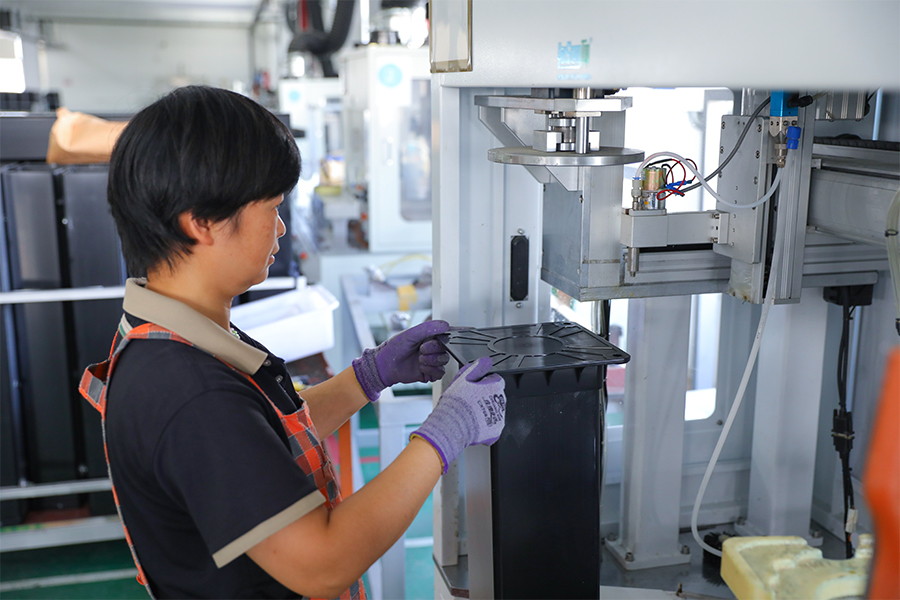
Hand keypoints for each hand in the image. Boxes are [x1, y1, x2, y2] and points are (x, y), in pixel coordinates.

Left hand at [352, 320, 449, 400]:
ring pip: (444, 361)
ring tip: (420, 359)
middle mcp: (432, 349)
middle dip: (434, 349)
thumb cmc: (394, 348)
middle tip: (421, 349)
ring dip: (432, 360)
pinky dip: (432, 370)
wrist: (385, 366)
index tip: (433, 339)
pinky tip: (422, 368)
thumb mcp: (410, 334)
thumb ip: (428, 328)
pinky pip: (440, 373)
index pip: (445, 336)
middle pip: (446, 349)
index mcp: (429, 338)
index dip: (442, 338)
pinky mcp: (430, 374)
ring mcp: (432, 362)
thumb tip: (445, 324)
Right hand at [409, 357, 505, 473]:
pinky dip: (485, 425)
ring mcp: (499, 418)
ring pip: (494, 411)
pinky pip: (492, 426)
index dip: (483, 382)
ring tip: (470, 413)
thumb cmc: (455, 403)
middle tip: (470, 401)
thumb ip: (477, 367)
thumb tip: (486, 360)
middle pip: (496, 396)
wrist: (451, 426)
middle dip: (486, 397)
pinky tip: (473, 424)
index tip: (474, 387)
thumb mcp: (464, 378)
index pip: (495, 380)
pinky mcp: (495, 432)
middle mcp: (501, 402)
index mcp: (495, 387)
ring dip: (486, 410)